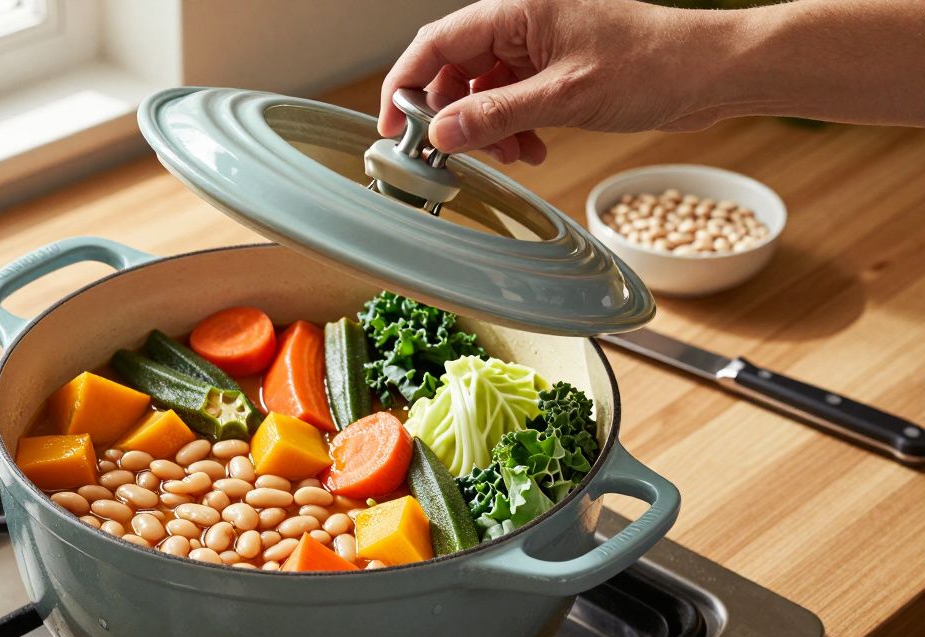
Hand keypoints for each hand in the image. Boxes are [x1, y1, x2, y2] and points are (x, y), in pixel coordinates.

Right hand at [379, 0, 730, 164]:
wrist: (710, 72)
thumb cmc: (652, 64)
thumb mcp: (564, 97)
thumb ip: (495, 115)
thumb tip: (440, 134)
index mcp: (517, 10)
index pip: (436, 43)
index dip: (406, 85)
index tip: (393, 127)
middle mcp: (521, 23)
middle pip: (454, 69)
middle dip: (453, 116)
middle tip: (457, 154)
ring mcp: (538, 47)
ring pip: (481, 90)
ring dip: (487, 129)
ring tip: (513, 155)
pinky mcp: (554, 70)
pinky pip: (510, 100)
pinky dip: (512, 128)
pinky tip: (532, 149)